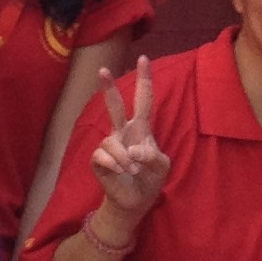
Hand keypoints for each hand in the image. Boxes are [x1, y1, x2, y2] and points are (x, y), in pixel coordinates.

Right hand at [88, 59, 170, 223]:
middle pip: (114, 105)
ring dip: (125, 159)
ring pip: (111, 140)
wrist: (135, 202)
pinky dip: (115, 164)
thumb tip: (134, 150)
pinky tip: (120, 172)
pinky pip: (103, 155)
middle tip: (102, 69)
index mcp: (142, 128)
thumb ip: (153, 156)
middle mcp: (123, 132)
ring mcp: (110, 145)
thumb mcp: (162, 167)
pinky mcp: (98, 160)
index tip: (143, 58)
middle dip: (107, 87)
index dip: (144, 79)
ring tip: (133, 171)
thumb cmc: (150, 179)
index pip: (143, 99)